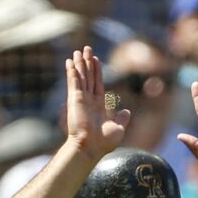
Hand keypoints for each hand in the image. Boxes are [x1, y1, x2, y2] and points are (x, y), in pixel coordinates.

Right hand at [64, 46, 130, 160]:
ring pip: (81, 76)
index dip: (97, 71)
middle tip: (86, 49)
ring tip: (78, 51)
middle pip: (89, 77)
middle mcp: (88, 101)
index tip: (95, 60)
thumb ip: (121, 119)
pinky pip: (74, 82)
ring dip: (80, 63)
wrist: (90, 147)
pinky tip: (70, 62)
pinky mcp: (75, 99)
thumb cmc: (103, 142)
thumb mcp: (118, 129)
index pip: (98, 84)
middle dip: (88, 63)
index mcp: (98, 106)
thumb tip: (127, 112)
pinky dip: (72, 71)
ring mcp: (81, 99)